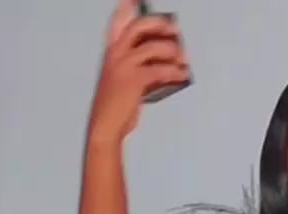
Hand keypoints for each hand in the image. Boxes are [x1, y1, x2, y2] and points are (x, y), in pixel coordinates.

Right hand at [89, 0, 188, 144]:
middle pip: (140, 26)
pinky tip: (181, 75)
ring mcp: (124, 66)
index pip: (118, 23)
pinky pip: (160, 69)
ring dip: (173, 51)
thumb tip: (164, 63)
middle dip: (160, 24)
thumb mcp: (123, 82)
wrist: (105, 128)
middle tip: (174, 30)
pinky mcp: (134, 80)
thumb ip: (141, 68)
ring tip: (183, 59)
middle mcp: (116, 55)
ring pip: (154, 47)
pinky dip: (175, 72)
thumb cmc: (114, 108)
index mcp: (112, 53)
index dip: (126, 7)